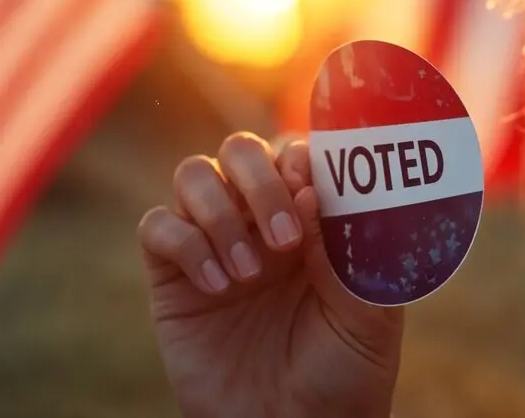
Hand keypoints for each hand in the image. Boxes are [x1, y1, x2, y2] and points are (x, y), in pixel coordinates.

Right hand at [137, 132, 403, 417]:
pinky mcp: (173, 278)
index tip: (314, 193)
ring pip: (194, 174)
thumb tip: (313, 193)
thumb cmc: (344, 373)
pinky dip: (185, 244)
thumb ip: (348, 252)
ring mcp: (215, 243)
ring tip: (249, 273)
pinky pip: (157, 226)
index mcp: (314, 218)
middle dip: (260, 181)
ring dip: (220, 213)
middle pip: (241, 150)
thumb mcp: (368, 315)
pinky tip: (218, 287)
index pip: (297, 153)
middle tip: (284, 240)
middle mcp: (261, 220)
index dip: (302, 159)